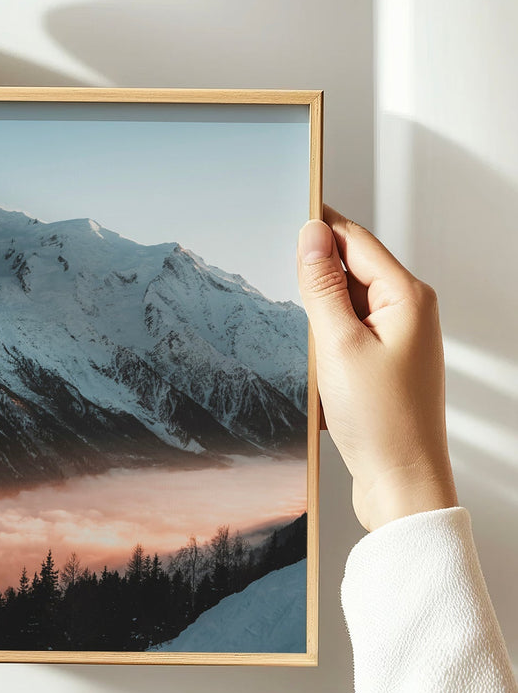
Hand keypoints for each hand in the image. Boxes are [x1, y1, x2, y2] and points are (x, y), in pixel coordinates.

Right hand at [297, 205, 457, 531]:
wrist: (401, 483)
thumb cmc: (381, 421)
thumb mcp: (338, 345)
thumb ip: (323, 286)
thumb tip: (311, 235)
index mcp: (407, 297)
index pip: (354, 240)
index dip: (318, 225)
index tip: (284, 210)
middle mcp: (409, 312)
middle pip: (349, 270)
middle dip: (313, 278)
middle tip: (285, 295)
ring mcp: (397, 339)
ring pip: (344, 306)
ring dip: (317, 318)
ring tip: (308, 350)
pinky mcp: (384, 364)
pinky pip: (346, 335)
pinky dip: (324, 344)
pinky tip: (315, 369)